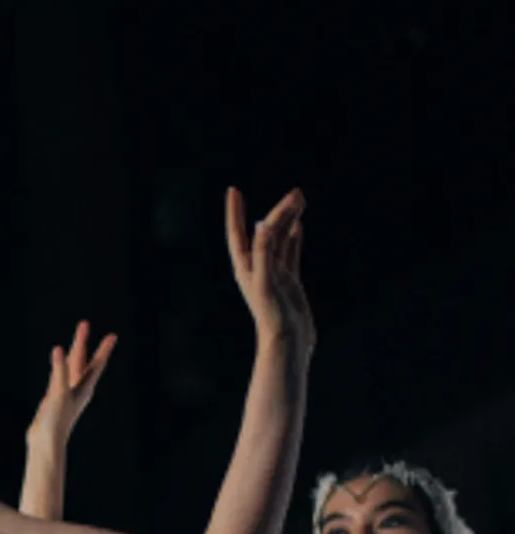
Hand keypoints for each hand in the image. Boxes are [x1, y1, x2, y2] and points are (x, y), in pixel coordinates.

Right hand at [26, 322, 114, 452]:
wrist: (46, 442)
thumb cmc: (56, 420)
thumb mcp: (58, 392)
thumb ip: (60, 370)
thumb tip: (58, 350)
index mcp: (84, 388)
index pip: (96, 364)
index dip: (104, 349)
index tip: (112, 336)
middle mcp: (79, 390)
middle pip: (83, 361)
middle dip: (83, 343)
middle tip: (83, 324)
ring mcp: (67, 394)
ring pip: (72, 368)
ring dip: (73, 354)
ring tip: (76, 340)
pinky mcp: (55, 399)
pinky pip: (60, 376)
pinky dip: (60, 367)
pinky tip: (58, 363)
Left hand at [226, 187, 313, 356]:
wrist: (288, 343)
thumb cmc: (272, 316)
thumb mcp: (266, 282)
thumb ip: (264, 253)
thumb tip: (263, 224)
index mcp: (246, 268)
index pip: (238, 234)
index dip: (235, 213)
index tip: (233, 190)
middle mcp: (257, 269)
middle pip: (265, 232)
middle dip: (279, 211)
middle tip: (297, 193)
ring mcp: (274, 274)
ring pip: (280, 239)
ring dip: (288, 219)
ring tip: (300, 200)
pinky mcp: (288, 281)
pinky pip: (290, 253)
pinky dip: (294, 237)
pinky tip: (298, 225)